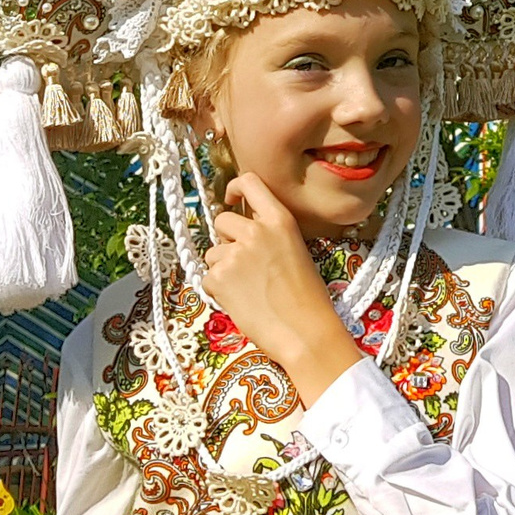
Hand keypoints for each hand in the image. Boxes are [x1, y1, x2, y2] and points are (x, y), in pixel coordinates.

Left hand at [205, 174, 366, 405]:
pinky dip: (218, 290)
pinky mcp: (219, 276)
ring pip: (213, 252)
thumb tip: (240, 233)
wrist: (304, 332)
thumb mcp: (294, 250)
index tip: (231, 200)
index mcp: (280, 220)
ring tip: (248, 289)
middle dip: (226, 240)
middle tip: (244, 264)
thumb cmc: (306, 298)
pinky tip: (241, 301)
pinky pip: (207, 277)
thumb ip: (269, 234)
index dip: (235, 189)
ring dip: (222, 268)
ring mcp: (235, 253)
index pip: (249, 182)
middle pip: (222, 220)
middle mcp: (256, 230)